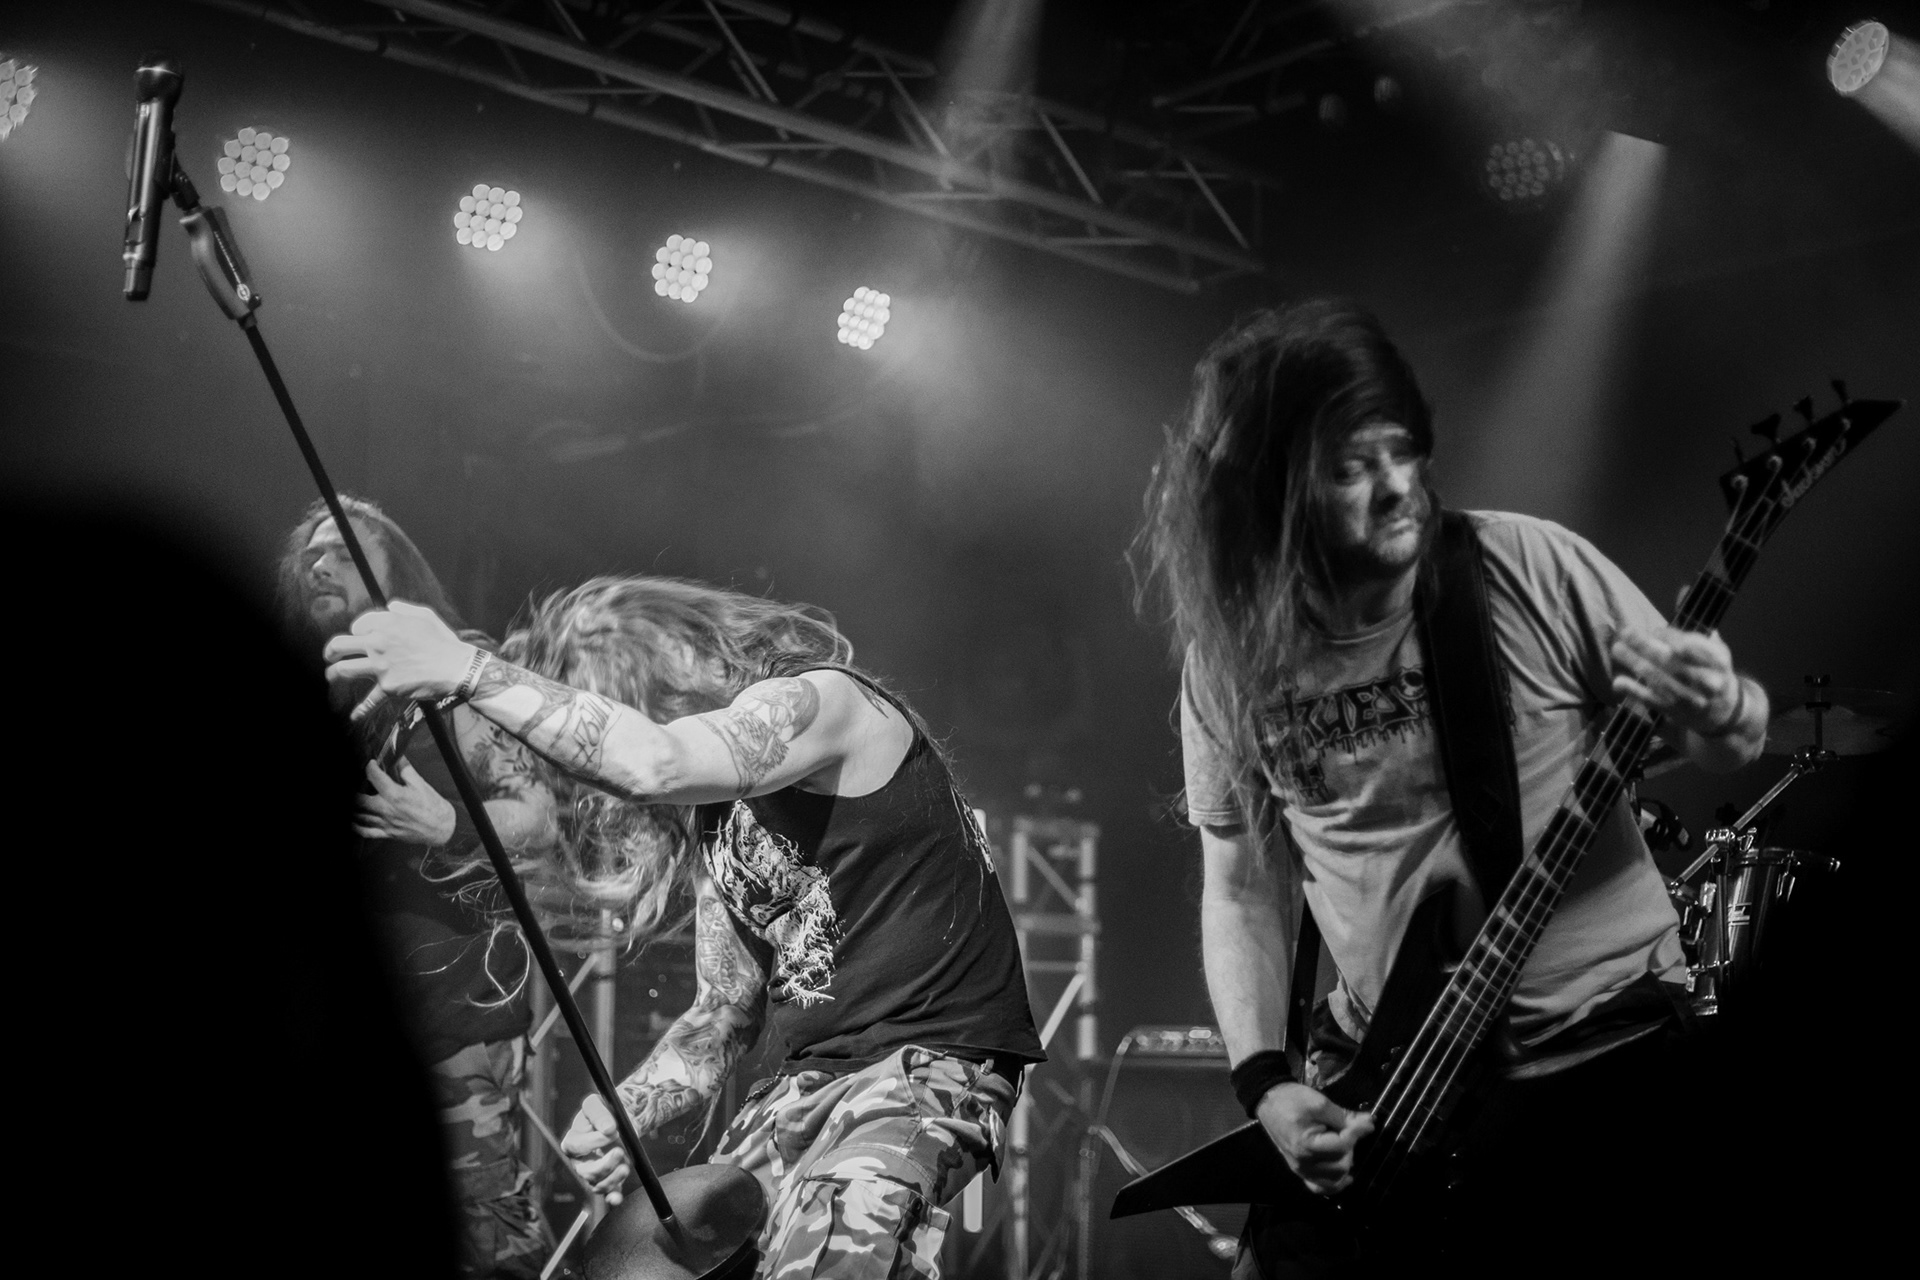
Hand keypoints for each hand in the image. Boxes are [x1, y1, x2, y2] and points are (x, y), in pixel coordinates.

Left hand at [323, 601, 474, 701]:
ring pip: (343, 670)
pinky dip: (360, 711)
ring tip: (331, 677)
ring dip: (332, 675)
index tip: (361, 638)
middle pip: (339, 645)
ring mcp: (380, 666)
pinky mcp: (388, 687)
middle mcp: (378, 643)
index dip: (358, 631)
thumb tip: (389, 607)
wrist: (456, 667)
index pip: (357, 625)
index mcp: (386, 624)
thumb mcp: (425, 615)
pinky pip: (368, 701)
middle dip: (331, 651)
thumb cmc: (443, 641)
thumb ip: (403, 608)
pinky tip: (353, 716)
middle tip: (330, 656)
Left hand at [355, 758, 456, 843]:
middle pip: (359, 799)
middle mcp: (387, 810)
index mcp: (395, 795)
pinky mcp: (387, 833)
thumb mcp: (421, 784)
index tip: (372, 764)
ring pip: (359, 815)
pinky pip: (365, 832)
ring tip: (356, 797)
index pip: (374, 777)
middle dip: (356, 789)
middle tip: (359, 783)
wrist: (442, 828)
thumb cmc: (434, 808)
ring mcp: (385, 823)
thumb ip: (405, 769)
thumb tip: (398, 757)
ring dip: (355, 806)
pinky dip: (356, 826)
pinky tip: (354, 820)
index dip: (370, 767)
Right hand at [561, 1094, 632, 1204]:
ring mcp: (593, 1173)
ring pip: (597, 1184)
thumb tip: (608, 1129)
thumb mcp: (595, 1104)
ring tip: (626, 1166)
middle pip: (586, 1171)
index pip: (577, 1146)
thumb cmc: (603, 1112)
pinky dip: (613, 1197)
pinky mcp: (607, 1180)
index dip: (594, 1141)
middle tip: (620, 1152)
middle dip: (604, 1164)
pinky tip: (617, 1198)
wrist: (619, 1121)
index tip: (613, 1131)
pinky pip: (608, 1193)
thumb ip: (599, 1113)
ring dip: (613, 1178)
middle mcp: (580, 1162)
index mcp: (572, 1142)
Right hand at [1256, 1081, 1373, 1194]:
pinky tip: (1346, 1177)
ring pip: (1335, 1179)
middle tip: (1347, 1129)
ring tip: (1342, 1145)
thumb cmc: (1292, 1099)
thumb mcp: (1320, 1103)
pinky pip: (1320, 1187)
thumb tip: (1369, 1124)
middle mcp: (1303, 1163)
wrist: (1270, 1101)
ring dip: (1345, 1162)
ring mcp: (1300, 1169)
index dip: (1357, 1132)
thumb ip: (1344, 1117)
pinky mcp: (1300, 1170)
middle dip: (1350, 1146)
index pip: (1343, 1146)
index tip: (1365, 1120)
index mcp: (1306, 1145)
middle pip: (1342, 1164)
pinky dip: (1335, 1184)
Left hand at [1609, 625, 1743, 738]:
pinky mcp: (1674, 711)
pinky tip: (1618, 681)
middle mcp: (1708, 682)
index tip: (1654, 631)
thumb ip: (1696, 640)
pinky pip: (1652, 700)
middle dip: (1648, 647)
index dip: (1672, 638)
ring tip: (1618, 649)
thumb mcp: (1716, 654)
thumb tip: (1666, 629)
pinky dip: (1634, 690)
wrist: (1723, 711)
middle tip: (1627, 632)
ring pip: (1660, 681)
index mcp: (1720, 662)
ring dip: (1636, 664)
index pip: (1695, 647)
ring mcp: (1690, 699)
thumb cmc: (1713, 672)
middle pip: (1674, 663)